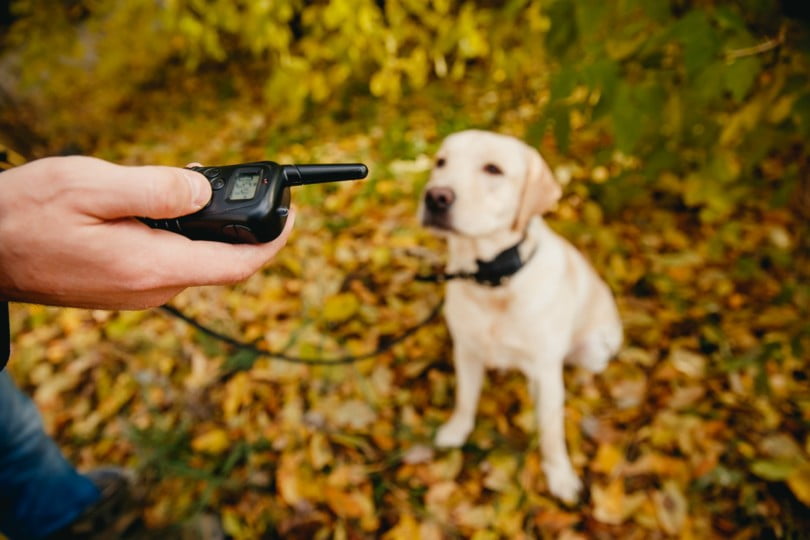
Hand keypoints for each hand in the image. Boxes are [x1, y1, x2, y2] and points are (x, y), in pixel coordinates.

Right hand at [0, 156, 294, 308]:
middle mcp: (154, 290)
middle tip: (228, 186)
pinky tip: (154, 211)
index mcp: (154, 267)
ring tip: (185, 189)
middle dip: (234, 224)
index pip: (238, 264)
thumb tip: (202, 190)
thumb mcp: (91, 187)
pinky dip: (177, 236)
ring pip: (193, 259)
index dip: (274, 241)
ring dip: (202, 227)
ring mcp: (139, 295)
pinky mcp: (125, 290)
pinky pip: (169, 262)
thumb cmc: (27, 216)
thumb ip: (155, 189)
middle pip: (220, 261)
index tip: (293, 215)